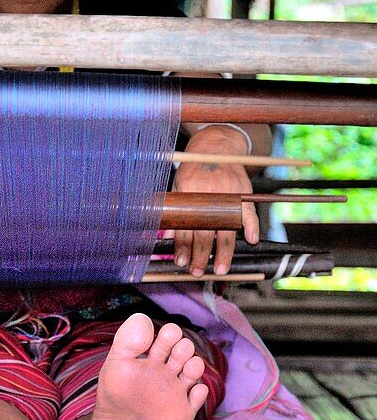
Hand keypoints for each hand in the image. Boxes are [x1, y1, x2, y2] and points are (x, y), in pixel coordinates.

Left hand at [169, 158, 258, 276]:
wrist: (216, 147)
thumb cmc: (194, 169)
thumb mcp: (178, 184)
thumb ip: (174, 208)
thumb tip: (166, 234)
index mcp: (189, 192)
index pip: (185, 227)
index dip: (182, 247)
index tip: (180, 262)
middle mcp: (209, 195)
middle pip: (205, 233)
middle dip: (200, 256)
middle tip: (198, 272)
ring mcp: (228, 194)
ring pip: (226, 230)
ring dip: (223, 252)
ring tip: (221, 269)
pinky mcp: (243, 193)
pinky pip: (250, 213)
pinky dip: (252, 227)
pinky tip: (251, 241)